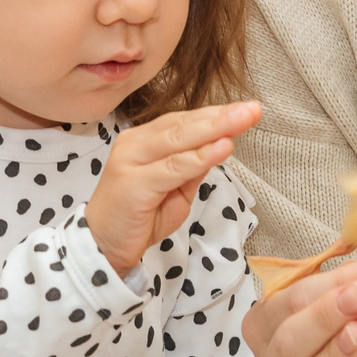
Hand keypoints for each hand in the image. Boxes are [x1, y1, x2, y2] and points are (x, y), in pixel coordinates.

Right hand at [84, 101, 259, 274]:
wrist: (103, 247)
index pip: (184, 121)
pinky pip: (173, 167)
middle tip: (253, 109)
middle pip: (184, 125)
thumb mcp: (175, 190)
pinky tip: (223, 148)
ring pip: (179, 140)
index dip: (216, 114)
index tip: (247, 109)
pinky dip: (200, 157)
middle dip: (222, 116)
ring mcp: (131, 161)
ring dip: (216, 128)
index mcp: (144, 140)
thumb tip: (220, 145)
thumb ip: (193, 168)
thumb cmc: (138, 217)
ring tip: (244, 119)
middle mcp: (135, 143)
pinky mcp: (134, 183)